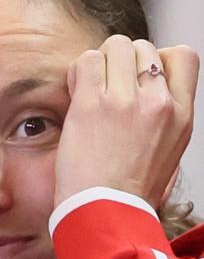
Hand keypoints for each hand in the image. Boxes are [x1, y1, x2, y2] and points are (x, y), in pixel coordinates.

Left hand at [55, 35, 198, 208]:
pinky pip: (86, 60)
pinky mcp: (92, 105)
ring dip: (98, 62)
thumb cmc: (129, 189)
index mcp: (182, 114)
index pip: (182, 55)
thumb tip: (150, 88)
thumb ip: (163, 115)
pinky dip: (77, 71)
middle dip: (121, 60)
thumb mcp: (168, 149)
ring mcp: (125, 101)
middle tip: (106, 87)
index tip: (136, 79)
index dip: (155, 59)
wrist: (106, 212)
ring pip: (115, 46)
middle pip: (142, 46)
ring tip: (90, 89)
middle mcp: (159, 102)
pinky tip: (75, 92)